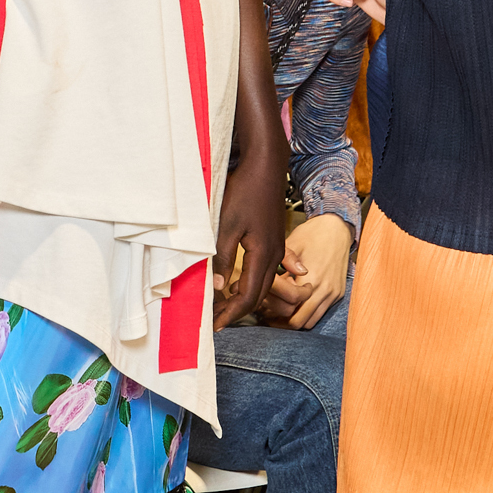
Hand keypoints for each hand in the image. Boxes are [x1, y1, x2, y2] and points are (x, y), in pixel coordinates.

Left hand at [213, 142, 286, 331]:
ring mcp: (277, 247)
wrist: (266, 166)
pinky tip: (262, 283)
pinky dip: (262, 281)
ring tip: (227, 307)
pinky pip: (272, 268)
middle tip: (217, 321)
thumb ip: (222, 258)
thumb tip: (217, 287)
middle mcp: (274, 256)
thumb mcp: (226, 226)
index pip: (247, 296)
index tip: (215, 325)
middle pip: (258, 294)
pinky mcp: (275, 239)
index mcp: (263, 255)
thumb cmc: (245, 192)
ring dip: (247, 297)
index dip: (230, 313)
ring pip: (264, 282)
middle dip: (237, 311)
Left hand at [259, 214, 350, 330]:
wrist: (338, 228)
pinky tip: (292, 306)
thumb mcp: (290, 245)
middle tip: (263, 311)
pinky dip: (304, 315)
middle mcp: (323, 289)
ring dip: (291, 320)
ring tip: (275, 311)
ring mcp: (332, 294)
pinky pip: (319, 315)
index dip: (270, 306)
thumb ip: (277, 267)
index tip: (258, 300)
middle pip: (296, 320)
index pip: (287, 306)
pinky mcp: (337, 295)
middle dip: (277, 318)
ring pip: (308, 323)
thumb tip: (258, 285)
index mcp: (311, 278)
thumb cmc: (311, 233)